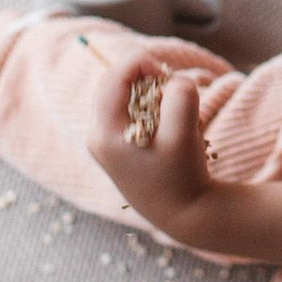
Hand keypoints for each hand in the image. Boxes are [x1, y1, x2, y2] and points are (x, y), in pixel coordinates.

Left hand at [84, 50, 212, 240]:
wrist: (183, 217)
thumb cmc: (182, 178)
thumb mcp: (184, 136)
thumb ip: (181, 99)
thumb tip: (176, 79)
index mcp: (105, 134)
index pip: (113, 78)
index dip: (140, 64)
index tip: (167, 73)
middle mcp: (98, 137)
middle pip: (114, 84)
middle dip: (146, 79)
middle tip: (173, 90)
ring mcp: (106, 143)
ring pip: (124, 97)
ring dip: (152, 95)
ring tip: (175, 116)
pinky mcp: (119, 147)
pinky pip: (132, 112)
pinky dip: (153, 110)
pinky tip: (170, 129)